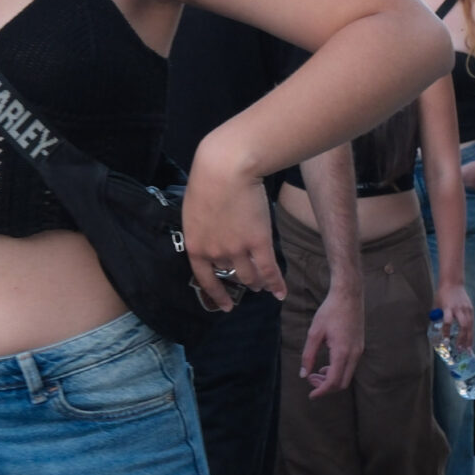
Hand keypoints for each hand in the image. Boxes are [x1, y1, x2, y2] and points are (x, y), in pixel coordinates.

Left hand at [181, 162, 284, 311]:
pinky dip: (276, 284)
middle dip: (241, 281)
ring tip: (263, 285)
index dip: (217, 295)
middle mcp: (215, 253)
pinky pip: (269, 270)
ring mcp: (237, 250)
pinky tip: (280, 293)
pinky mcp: (258, 243)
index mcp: (195, 246)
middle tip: (250, 284)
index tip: (226, 306)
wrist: (225, 169)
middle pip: (231, 275)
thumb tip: (211, 238)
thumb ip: (202, 230)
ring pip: (250, 276)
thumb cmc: (206, 181)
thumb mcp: (194, 210)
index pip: (205, 279)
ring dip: (258, 282)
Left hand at [299, 276, 363, 396]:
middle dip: (326, 386)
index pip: (333, 381)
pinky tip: (326, 364)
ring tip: (316, 372)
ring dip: (332, 378)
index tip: (311, 395)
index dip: (321, 391)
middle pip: (342, 383)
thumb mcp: (314, 333)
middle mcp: (354, 354)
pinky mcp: (360, 346)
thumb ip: (308, 355)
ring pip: (347, 375)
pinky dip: (338, 370)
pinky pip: (350, 366)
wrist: (349, 295)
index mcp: (342, 352)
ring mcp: (359, 350)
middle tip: (310, 379)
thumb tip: (303, 374)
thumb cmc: (330, 311)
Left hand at [436, 277, 474, 349]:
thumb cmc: (442, 294)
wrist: (453, 283)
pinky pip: (472, 323)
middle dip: (462, 338)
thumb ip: (437, 316)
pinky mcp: (470, 309)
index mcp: (448, 307)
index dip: (446, 332)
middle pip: (463, 325)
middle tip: (460, 349)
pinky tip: (470, 340)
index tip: (446, 341)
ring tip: (467, 349)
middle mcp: (459, 309)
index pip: (447, 321)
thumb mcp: (437, 304)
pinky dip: (471, 333)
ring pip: (470, 326)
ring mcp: (466, 309)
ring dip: (469, 338)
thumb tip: (435, 329)